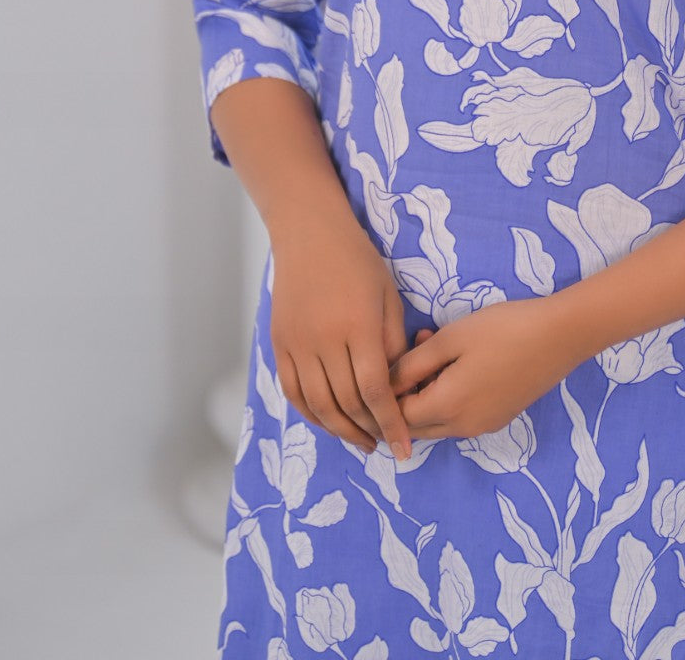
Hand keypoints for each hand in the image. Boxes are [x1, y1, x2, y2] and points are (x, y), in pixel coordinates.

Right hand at [269, 218, 413, 460]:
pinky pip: (293, 391)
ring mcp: (297, 344)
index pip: (375, 391)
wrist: (310, 234)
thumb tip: (395, 387)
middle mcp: (324, 341)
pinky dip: (311, 414)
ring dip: (341, 430)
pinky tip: (329, 422)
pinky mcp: (280, 344)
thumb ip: (393, 343)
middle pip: (347, 403)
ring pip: (318, 404)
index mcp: (358, 327)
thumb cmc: (358, 261)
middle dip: (369, 430)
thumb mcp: (388, 296)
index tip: (404, 448)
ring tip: (361, 440)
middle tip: (385, 444)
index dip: (391, 424)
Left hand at [388, 297, 581, 440]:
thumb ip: (412, 365)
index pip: (397, 417)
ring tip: (433, 347)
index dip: (386, 393)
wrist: (560, 335)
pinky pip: (459, 416)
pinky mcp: (498, 418)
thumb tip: (386, 384)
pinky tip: (458, 361)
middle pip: (415, 426)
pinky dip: (447, 395)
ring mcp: (483, 426)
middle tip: (411, 352)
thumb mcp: (450, 339)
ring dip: (426, 392)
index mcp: (448, 408)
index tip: (390, 359)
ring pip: (437, 421)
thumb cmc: (502, 330)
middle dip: (404, 395)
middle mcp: (463, 428)